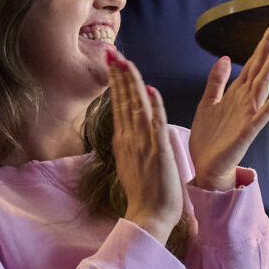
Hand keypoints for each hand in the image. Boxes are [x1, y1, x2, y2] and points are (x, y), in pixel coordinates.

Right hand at [103, 49, 183, 244]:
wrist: (149, 217)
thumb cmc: (145, 193)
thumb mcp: (134, 162)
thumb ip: (133, 142)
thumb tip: (132, 125)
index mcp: (125, 140)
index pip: (120, 104)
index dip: (117, 82)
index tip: (114, 62)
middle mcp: (130, 138)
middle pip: (123, 100)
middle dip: (118, 74)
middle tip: (111, 51)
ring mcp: (142, 144)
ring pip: (136, 106)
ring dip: (131, 82)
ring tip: (124, 60)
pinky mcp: (157, 151)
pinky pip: (155, 123)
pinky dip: (153, 106)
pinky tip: (150, 89)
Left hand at [188, 20, 268, 190]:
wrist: (206, 167)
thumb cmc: (208, 139)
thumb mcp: (207, 102)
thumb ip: (217, 81)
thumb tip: (227, 57)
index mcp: (236, 92)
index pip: (253, 61)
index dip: (264, 42)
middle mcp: (246, 100)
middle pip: (262, 67)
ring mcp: (249, 114)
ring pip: (265, 84)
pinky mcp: (248, 130)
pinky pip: (264, 112)